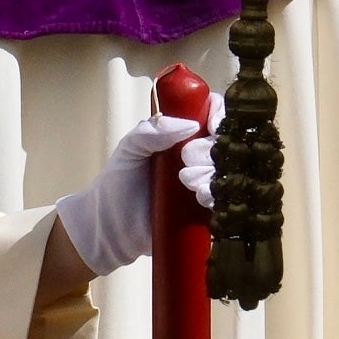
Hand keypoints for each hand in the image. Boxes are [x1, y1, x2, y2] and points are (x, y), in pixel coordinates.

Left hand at [54, 92, 220, 273]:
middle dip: (208, 149)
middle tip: (186, 158)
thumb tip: (188, 124)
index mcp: (182, 134)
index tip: (212, 126)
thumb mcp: (129, 149)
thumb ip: (150, 131)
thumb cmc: (118, 181)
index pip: (212, 114)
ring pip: (226, 171)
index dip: (218, 115)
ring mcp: (204, 182)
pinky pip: (223, 199)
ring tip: (186, 181)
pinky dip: (215, 195)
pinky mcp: (206, 210)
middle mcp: (198, 156)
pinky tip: (200, 197)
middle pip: (223, 142)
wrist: (111, 225)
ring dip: (210, 173)